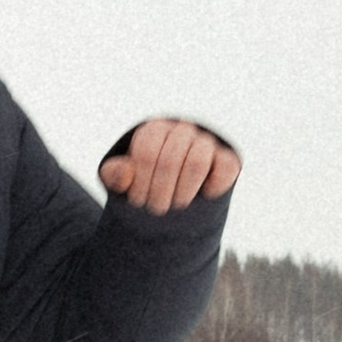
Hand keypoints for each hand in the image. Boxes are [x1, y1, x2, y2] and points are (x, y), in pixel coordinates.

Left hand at [100, 117, 240, 211]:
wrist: (172, 194)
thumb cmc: (143, 184)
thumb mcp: (123, 181)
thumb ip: (115, 175)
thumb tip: (125, 174)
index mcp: (154, 130)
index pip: (147, 152)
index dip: (141, 181)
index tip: (138, 202)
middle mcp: (181, 131)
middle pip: (170, 159)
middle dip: (160, 191)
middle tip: (156, 210)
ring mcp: (206, 143)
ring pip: (197, 162)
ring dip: (184, 191)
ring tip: (176, 207)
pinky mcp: (226, 160)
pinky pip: (225, 169)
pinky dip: (213, 187)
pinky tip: (202, 198)